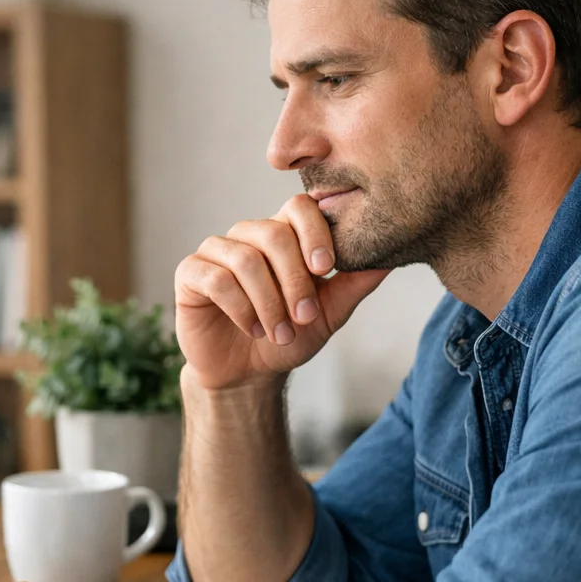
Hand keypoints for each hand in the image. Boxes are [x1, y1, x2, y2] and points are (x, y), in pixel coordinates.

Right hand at [174, 194, 388, 389]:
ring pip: (245, 259)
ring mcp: (217, 251)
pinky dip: (239, 308)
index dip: (314, 232)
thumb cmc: (288, 337)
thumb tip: (389, 257)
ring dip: (268, 302)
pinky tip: (252, 329)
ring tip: (279, 333)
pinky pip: (216, 279)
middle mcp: (248, 235)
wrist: (248, 374)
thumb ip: (354, 283)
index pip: (299, 207)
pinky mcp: (191, 273)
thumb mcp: (329, 313)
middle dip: (294, 280)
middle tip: (305, 317)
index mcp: (283, 235)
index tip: (326, 269)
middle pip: (273, 234)